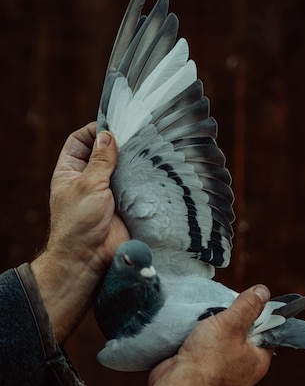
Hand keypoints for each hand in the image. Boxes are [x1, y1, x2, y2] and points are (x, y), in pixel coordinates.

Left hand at [31, 122, 129, 341]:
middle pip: (103, 152)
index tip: (113, 126)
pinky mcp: (124, 203)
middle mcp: (88, 179)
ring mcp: (107, 191)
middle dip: (117, 143)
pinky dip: (142, 176)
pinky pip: (133, 184)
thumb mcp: (88, 185)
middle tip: (137, 134)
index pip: (80, 141)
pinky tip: (154, 167)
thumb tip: (108, 135)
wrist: (90, 259)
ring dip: (132, 160)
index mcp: (70, 171)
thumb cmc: (80, 223)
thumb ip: (100, 161)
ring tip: (148, 148)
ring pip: (121, 167)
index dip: (94, 131)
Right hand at [149, 285, 272, 385]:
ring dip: (212, 327)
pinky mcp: (201, 372)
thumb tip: (263, 291)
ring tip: (205, 315)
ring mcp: (221, 372)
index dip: (259, 313)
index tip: (248, 299)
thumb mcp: (232, 324)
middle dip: (231, 318)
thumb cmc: (208, 360)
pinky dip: (198, 337)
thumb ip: (248, 306)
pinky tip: (192, 327)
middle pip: (242, 334)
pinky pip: (204, 348)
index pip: (266, 332)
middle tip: (222, 306)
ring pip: (220, 340)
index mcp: (258, 360)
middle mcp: (243, 369)